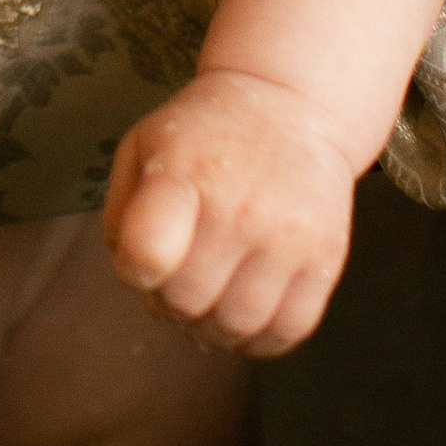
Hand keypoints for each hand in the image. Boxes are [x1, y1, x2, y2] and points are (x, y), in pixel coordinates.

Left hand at [103, 71, 354, 358]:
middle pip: (186, 301)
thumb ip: (119, 211)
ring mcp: (289, 238)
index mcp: (185, 175)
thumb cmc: (205, 132)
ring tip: (207, 300)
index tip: (141, 260)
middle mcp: (241, 210)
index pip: (147, 256)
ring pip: (237, 326)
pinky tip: (244, 314)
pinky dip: (259, 339)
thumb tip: (131, 271)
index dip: (133, 272)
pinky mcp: (326, 260)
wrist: (291, 105)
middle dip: (167, 303)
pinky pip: (290, 330)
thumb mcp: (142, 144)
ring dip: (210, 328)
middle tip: (173, 282)